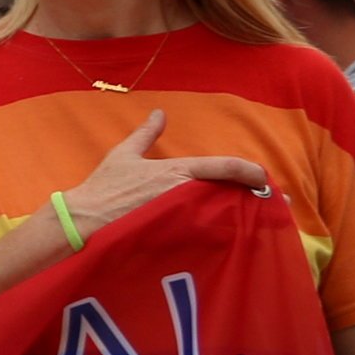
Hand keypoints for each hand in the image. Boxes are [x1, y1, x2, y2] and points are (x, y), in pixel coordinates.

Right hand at [65, 110, 267, 236]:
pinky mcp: (179, 238)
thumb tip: (159, 114)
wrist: (84, 222)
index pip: (224, 167)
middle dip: (252, 198)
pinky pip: (211, 236)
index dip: (249, 171)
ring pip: (226, 216)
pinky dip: (225, 236)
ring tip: (257, 222)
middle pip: (232, 194)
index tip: (262, 177)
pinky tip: (234, 240)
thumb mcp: (123, 155)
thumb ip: (146, 135)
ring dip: (243, 218)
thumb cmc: (103, 188)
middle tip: (269, 203)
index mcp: (177, 171)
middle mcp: (186, 193)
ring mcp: (184, 218)